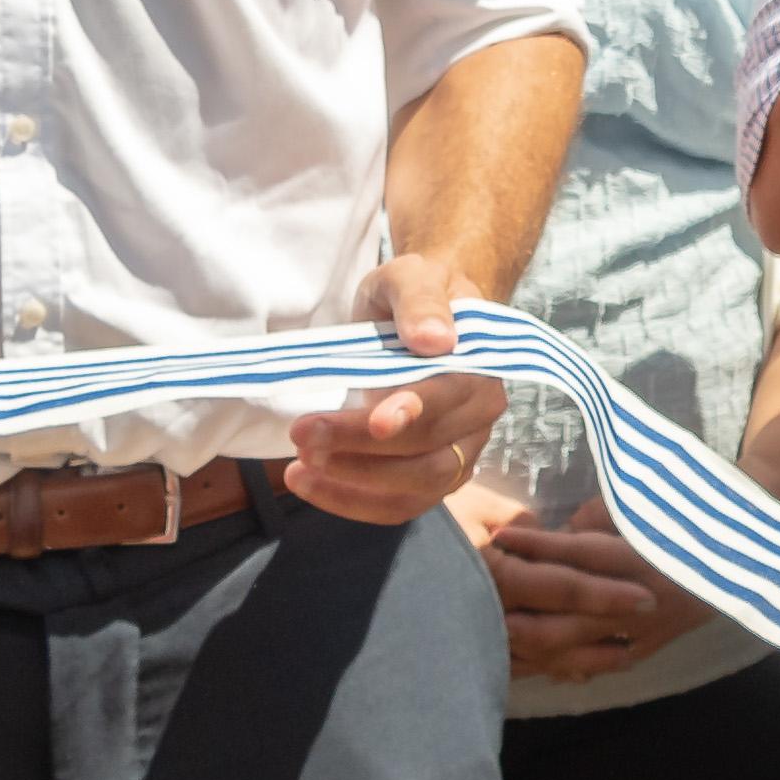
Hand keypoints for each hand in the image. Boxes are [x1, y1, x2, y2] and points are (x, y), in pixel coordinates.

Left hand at [288, 254, 509, 524]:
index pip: (450, 398)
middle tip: (303, 436)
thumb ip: (420, 299)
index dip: (413, 412)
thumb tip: (436, 339)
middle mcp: (479, 416)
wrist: (420, 315)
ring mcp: (461, 452)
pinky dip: (353, 502)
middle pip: (429, 452)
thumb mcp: (410, 274)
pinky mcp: (433, 477)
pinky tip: (310, 484)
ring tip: (299, 469)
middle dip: (362, 450)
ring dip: (354, 485)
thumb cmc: (414, 293)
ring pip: (416, 489)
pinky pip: (400, 505)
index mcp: (480, 364)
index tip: (375, 419)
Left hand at [487, 497, 704, 681]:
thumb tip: (562, 535)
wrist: (750, 548)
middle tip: (483, 602)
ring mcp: (648, 628)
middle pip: (569, 612)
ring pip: (581, 646)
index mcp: (643, 556)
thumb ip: (600, 519)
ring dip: (537, 646)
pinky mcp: (654, 645)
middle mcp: (642, 597)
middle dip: (523, 610)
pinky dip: (573, 665)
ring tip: (498, 639)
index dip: (537, 546)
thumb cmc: (697, 515)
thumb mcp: (650, 503)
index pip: (579, 552)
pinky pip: (606, 662)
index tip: (500, 539)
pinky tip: (542, 666)